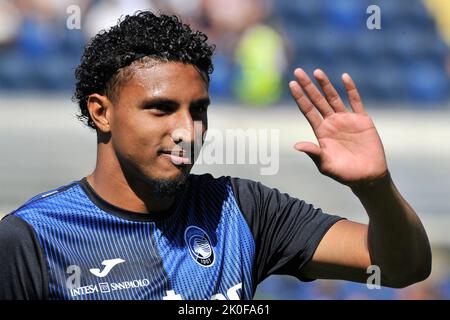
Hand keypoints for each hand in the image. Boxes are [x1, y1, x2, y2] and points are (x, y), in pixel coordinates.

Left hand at [289, 68, 387, 186]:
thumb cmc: (344, 173)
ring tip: (317, 71)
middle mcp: (331, 122)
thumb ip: (313, 153)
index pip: (308, 110)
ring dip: (325, 85)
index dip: (300, 97)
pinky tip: (344, 77)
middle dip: (308, 86)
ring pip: (333, 98)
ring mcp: (346, 120)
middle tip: (298, 71)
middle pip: (317, 100)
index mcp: (321, 132)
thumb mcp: (325, 164)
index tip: (291, 84)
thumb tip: (296, 146)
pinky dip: (350, 89)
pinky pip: (355, 101)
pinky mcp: (362, 120)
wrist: (367, 176)